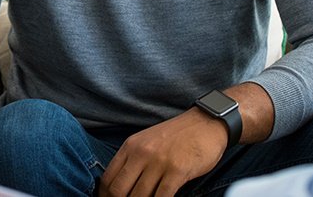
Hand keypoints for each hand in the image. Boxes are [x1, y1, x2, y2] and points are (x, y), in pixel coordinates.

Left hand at [98, 109, 227, 196]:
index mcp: (130, 147)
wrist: (206, 123)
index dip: (105, 196)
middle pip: (119, 190)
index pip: (108, 178)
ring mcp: (159, 162)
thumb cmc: (177, 136)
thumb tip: (120, 186)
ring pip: (139, 196)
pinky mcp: (177, 171)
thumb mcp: (147, 142)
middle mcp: (141, 153)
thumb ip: (133, 160)